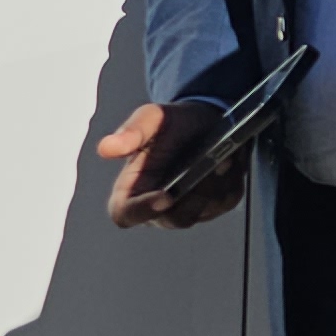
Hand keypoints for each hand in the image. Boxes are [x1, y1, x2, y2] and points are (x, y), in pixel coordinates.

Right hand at [100, 99, 238, 227]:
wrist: (204, 118)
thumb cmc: (171, 123)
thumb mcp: (151, 118)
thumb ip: (131, 133)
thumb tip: (105, 148)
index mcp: (132, 189)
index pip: (126, 214)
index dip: (142, 210)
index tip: (165, 196)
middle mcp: (159, 206)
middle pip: (174, 218)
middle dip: (193, 194)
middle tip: (208, 166)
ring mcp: (190, 208)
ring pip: (204, 210)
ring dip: (215, 183)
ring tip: (222, 157)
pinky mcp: (216, 204)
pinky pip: (226, 200)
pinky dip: (230, 179)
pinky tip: (230, 160)